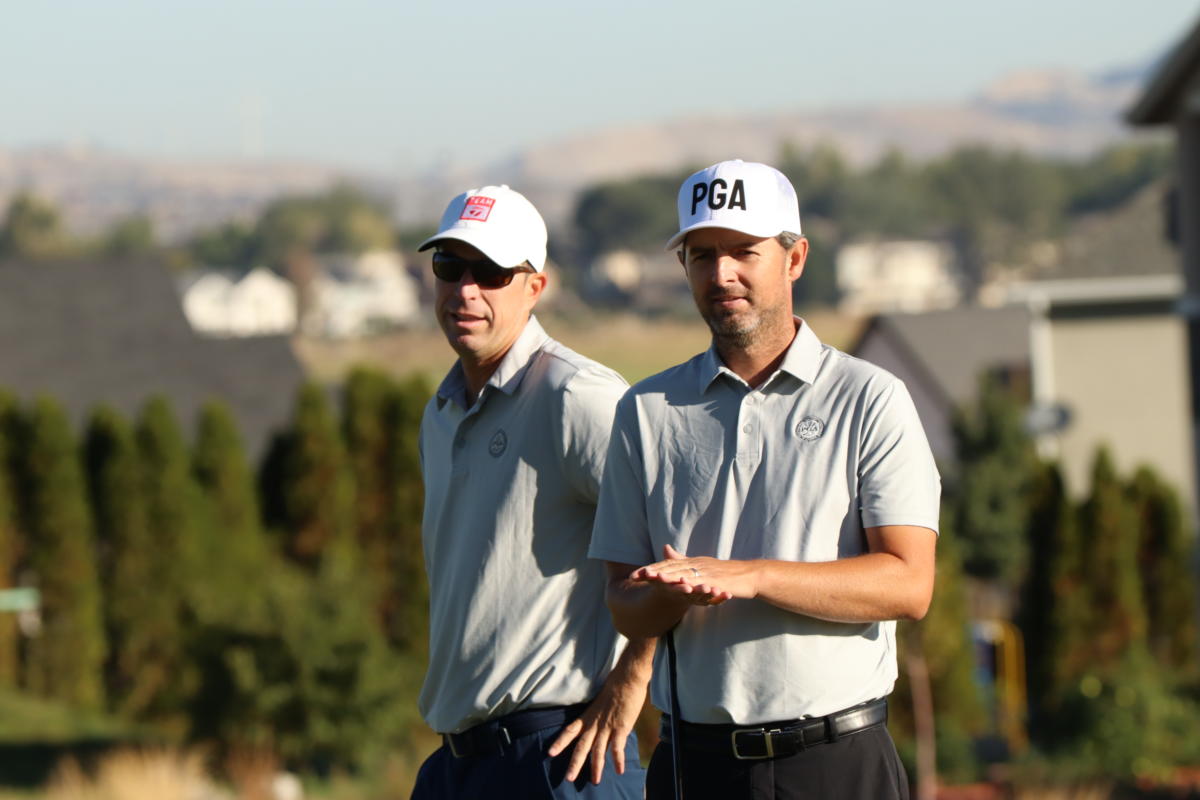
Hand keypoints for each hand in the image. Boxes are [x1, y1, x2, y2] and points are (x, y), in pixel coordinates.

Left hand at [547, 656, 648, 783]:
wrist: (626, 677)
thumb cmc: (614, 686)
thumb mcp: (599, 702)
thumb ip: (597, 716)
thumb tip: (598, 725)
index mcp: (588, 716)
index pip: (569, 731)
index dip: (559, 742)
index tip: (549, 753)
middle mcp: (595, 724)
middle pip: (581, 746)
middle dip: (575, 764)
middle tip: (568, 778)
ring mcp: (607, 727)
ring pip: (598, 751)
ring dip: (596, 767)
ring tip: (595, 781)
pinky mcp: (621, 728)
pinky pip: (618, 748)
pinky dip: (618, 760)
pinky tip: (619, 771)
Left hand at [630, 544, 756, 602]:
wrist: (749, 575)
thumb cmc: (725, 573)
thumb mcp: (702, 566)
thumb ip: (683, 560)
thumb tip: (665, 550)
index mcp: (692, 562)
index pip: (668, 565)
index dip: (651, 569)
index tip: (634, 574)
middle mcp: (697, 564)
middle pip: (672, 567)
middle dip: (654, 571)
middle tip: (636, 575)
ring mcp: (707, 572)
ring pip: (685, 574)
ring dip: (669, 576)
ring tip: (654, 578)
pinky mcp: (718, 581)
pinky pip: (703, 583)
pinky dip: (692, 584)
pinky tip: (682, 587)